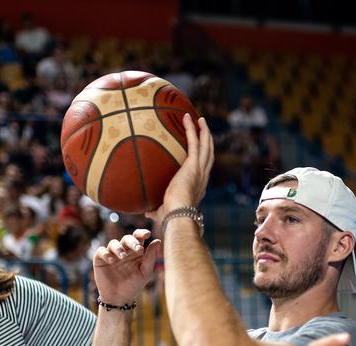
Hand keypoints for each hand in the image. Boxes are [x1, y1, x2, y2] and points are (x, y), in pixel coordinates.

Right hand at [92, 228, 160, 305]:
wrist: (119, 298)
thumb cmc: (134, 285)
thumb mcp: (145, 272)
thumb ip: (150, 257)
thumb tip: (158, 240)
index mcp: (135, 251)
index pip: (138, 237)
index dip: (142, 233)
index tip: (147, 234)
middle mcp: (123, 250)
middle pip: (127, 239)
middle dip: (132, 242)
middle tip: (138, 249)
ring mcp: (111, 254)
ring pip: (113, 243)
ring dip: (119, 248)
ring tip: (123, 257)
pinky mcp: (100, 259)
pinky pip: (101, 251)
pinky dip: (106, 253)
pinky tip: (111, 260)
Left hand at [146, 114, 214, 233]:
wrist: (178, 216)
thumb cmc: (171, 218)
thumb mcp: (163, 212)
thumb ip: (156, 210)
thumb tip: (146, 211)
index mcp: (198, 187)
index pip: (203, 170)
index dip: (203, 160)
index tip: (199, 152)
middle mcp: (202, 177)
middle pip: (209, 154)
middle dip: (207, 141)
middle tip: (203, 129)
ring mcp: (200, 169)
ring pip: (206, 145)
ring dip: (204, 131)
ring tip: (200, 120)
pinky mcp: (194, 164)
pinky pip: (195, 142)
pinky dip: (192, 129)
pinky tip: (188, 118)